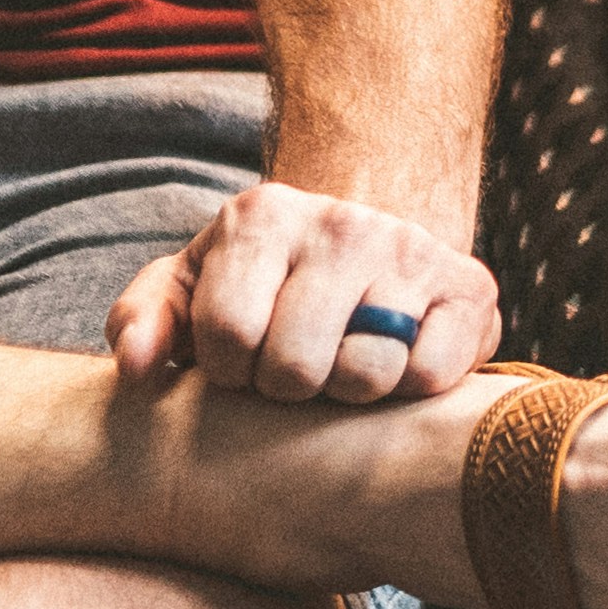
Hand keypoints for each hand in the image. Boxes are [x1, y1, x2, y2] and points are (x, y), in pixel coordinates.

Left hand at [110, 179, 501, 403]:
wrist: (370, 247)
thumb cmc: (263, 285)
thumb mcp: (192, 289)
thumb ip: (145, 321)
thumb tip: (136, 369)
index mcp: (262, 216)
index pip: (228, 335)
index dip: (229, 373)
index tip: (243, 362)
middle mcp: (343, 223)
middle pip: (296, 366)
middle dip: (286, 389)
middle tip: (294, 371)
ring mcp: (412, 252)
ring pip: (366, 374)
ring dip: (347, 392)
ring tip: (340, 366)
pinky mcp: (471, 289)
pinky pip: (429, 376)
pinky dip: (407, 390)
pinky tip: (393, 364)